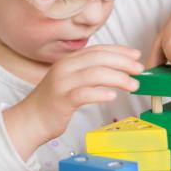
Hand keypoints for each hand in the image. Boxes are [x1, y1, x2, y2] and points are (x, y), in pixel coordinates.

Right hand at [4, 45, 143, 159]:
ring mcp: (62, 83)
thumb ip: (88, 72)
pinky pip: (84, 94)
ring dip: (118, 78)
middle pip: (99, 58)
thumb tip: (116, 69)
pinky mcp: (61, 100)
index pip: (98, 50)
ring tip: (133, 85)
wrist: (30, 120)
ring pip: (95, 74)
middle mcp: (65, 68)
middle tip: (140, 70)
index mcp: (69, 61)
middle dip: (123, 62)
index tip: (136, 55)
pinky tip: (113, 96)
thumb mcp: (71, 81)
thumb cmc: (54, 103)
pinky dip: (100, 93)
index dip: (119, 50)